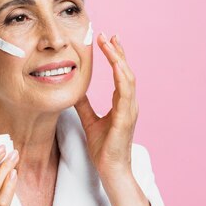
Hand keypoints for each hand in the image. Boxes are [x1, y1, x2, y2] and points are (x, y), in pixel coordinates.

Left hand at [74, 32, 138, 178]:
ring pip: (128, 78)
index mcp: (122, 104)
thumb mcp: (90, 121)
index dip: (115, 56)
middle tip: (108, 35)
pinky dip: (121, 77)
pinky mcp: (126, 118)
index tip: (107, 40)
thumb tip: (75, 91)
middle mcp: (129, 104)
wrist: (111, 169)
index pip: (120, 74)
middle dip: (117, 52)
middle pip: (126, 71)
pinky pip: (126, 93)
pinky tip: (116, 65)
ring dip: (119, 59)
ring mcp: (130, 110)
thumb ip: (85, 105)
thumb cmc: (104, 149)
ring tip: (110, 43)